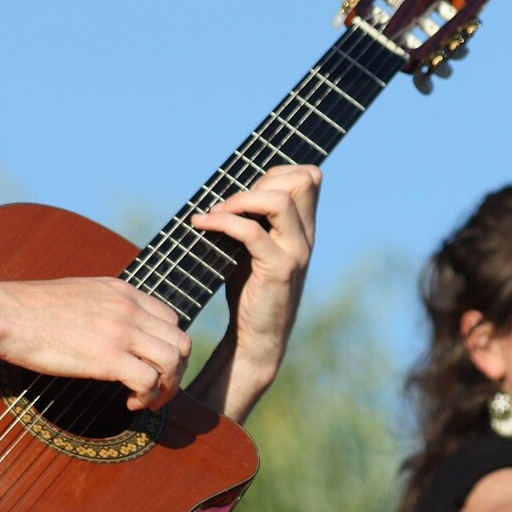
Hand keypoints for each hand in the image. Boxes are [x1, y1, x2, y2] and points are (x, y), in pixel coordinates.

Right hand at [0, 276, 191, 411]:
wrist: (7, 315)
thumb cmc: (32, 311)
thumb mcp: (82, 294)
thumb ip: (106, 307)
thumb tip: (113, 331)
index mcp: (123, 291)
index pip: (171, 319)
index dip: (169, 346)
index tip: (155, 365)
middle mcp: (129, 308)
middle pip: (181, 342)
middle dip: (177, 371)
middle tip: (160, 389)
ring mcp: (121, 331)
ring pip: (173, 361)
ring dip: (168, 387)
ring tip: (148, 400)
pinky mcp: (108, 356)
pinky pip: (149, 381)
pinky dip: (147, 397)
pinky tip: (131, 402)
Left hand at [189, 164, 321, 418]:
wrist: (256, 339)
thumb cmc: (250, 292)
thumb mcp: (254, 248)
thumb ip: (253, 219)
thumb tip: (224, 189)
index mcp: (304, 228)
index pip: (309, 177)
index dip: (276, 173)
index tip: (246, 192)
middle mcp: (306, 237)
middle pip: (302, 180)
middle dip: (260, 182)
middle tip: (230, 205)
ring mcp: (295, 253)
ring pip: (281, 200)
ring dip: (241, 199)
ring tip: (216, 213)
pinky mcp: (278, 270)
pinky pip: (251, 232)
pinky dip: (223, 222)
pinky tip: (202, 226)